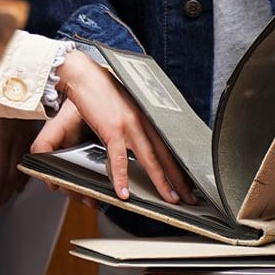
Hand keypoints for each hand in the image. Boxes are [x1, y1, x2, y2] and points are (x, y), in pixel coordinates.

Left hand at [0, 117, 39, 220]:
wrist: (16, 72)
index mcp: (3, 136)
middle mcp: (17, 138)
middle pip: (11, 174)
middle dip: (2, 194)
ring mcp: (27, 134)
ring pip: (23, 167)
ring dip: (13, 186)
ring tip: (5, 198)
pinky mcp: (32, 129)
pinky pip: (30, 156)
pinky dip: (24, 171)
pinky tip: (21, 179)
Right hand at [31, 53, 194, 205]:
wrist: (83, 75)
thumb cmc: (101, 90)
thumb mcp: (125, 107)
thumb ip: (135, 122)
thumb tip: (139, 139)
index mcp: (147, 117)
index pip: (169, 145)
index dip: (180, 165)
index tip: (189, 181)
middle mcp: (143, 121)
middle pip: (166, 155)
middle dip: (180, 179)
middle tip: (190, 198)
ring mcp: (130, 125)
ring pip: (150, 159)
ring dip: (161, 182)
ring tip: (169, 199)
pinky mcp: (112, 129)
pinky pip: (119, 159)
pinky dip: (121, 177)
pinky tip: (124, 192)